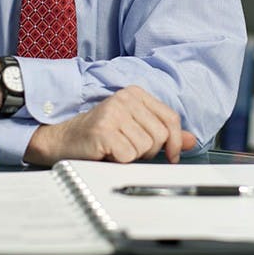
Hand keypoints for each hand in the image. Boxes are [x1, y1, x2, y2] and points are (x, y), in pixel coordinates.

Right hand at [24, 85, 197, 166]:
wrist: (62, 139)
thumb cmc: (99, 135)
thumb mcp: (134, 129)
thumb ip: (163, 133)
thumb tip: (191, 140)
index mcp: (135, 93)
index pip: (170, 118)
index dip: (175, 142)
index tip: (171, 155)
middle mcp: (125, 98)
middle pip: (160, 135)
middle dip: (150, 151)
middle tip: (130, 150)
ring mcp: (113, 112)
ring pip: (145, 147)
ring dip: (132, 156)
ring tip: (116, 149)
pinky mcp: (103, 130)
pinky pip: (128, 155)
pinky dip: (119, 161)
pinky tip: (107, 153)